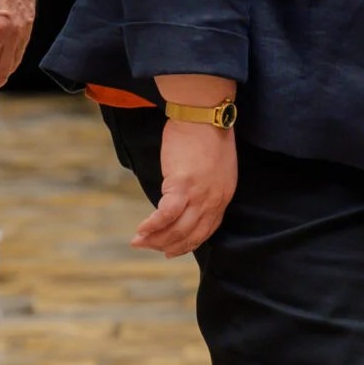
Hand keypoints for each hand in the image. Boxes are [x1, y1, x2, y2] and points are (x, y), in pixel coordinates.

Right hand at [133, 117, 236, 257]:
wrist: (204, 114)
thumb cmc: (207, 134)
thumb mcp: (216, 167)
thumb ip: (206, 186)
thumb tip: (187, 197)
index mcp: (223, 196)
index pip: (206, 230)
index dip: (188, 243)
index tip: (173, 249)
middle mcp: (213, 200)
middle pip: (191, 234)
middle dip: (169, 246)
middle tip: (150, 248)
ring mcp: (199, 195)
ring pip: (178, 229)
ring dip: (157, 239)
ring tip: (140, 242)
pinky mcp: (182, 186)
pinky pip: (166, 215)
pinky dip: (152, 225)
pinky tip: (141, 229)